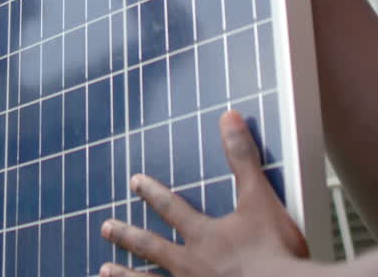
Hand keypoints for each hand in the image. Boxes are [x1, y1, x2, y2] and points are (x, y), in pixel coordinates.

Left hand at [100, 110, 308, 276]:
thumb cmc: (275, 253)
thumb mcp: (260, 199)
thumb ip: (243, 159)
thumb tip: (229, 116)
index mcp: (204, 236)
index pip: (172, 209)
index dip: (153, 193)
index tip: (134, 182)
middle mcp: (190, 265)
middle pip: (151, 247)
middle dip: (127, 235)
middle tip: (105, 227)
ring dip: (125, 276)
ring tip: (103, 271)